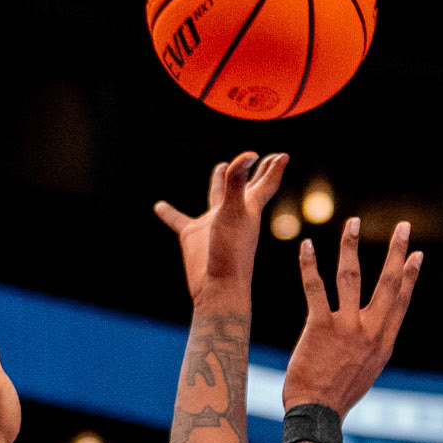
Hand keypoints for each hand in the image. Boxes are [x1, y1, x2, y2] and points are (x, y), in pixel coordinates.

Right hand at [154, 150, 288, 300]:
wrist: (217, 287)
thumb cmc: (232, 251)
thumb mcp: (234, 211)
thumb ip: (238, 182)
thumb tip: (250, 154)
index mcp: (249, 207)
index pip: (266, 183)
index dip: (274, 168)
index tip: (282, 155)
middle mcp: (233, 213)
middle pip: (246, 186)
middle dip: (253, 171)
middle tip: (259, 158)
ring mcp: (212, 224)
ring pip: (216, 197)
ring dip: (219, 181)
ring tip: (221, 166)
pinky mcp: (192, 237)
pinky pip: (178, 220)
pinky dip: (168, 212)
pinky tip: (159, 206)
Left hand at [281, 217, 422, 416]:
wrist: (318, 414)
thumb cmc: (337, 395)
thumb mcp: (367, 371)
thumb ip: (372, 346)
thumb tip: (376, 332)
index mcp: (384, 342)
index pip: (401, 300)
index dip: (410, 275)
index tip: (416, 254)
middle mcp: (370, 331)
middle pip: (388, 283)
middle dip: (396, 252)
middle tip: (404, 226)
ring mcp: (346, 327)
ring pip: (352, 277)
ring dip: (352, 246)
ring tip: (353, 223)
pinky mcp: (319, 327)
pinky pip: (316, 289)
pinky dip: (310, 265)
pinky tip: (308, 245)